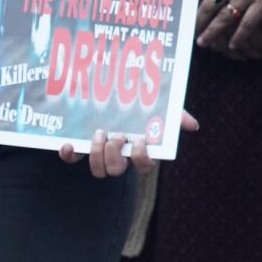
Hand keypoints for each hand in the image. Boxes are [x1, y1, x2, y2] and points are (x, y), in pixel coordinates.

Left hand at [59, 113, 196, 177]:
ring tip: (99, 133)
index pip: (144, 166)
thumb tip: (193, 125)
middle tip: (116, 135)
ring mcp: (100, 154)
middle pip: (117, 170)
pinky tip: (67, 144)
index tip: (139, 141)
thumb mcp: (162, 107)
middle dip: (115, 154)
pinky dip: (69, 155)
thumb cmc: (143, 106)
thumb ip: (176, 116)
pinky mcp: (81, 148)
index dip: (141, 158)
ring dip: (96, 154)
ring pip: (98, 170)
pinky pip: (73, 159)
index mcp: (140, 150)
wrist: (113, 91)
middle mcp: (121, 156)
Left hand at [197, 0, 261, 57]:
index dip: (195, 0)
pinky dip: (239, 36)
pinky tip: (234, 45)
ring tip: (205, 43)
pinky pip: (247, 24)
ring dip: (213, 32)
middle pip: (210, 5)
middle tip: (194, 31)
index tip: (190, 9)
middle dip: (200, 20)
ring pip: (224, 18)